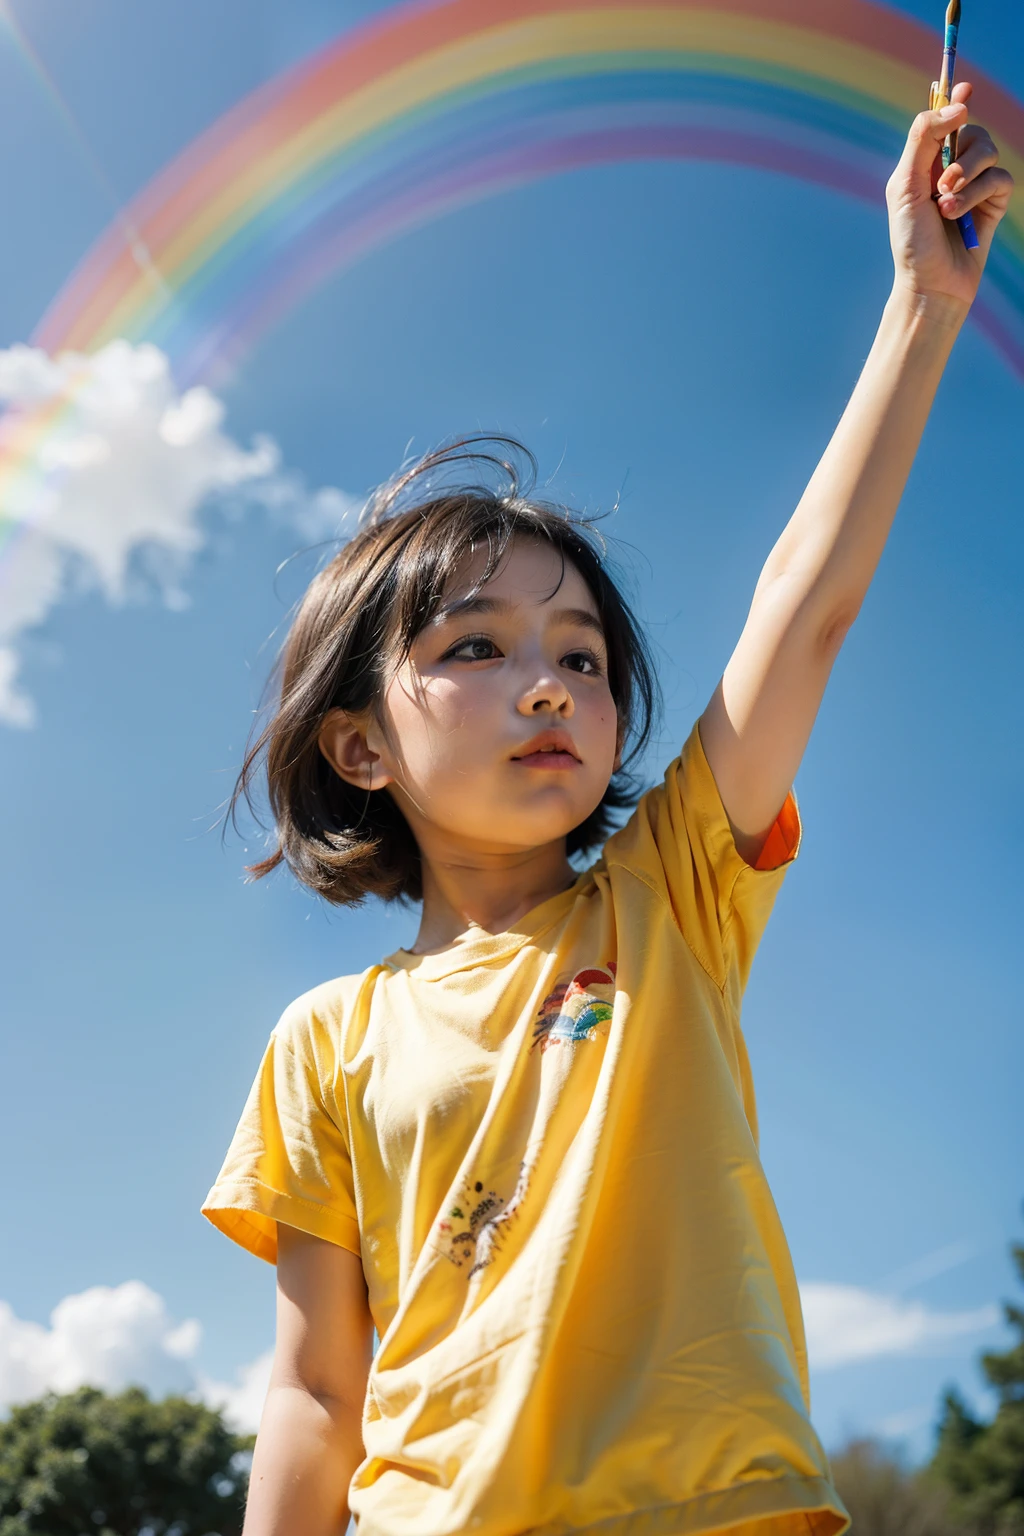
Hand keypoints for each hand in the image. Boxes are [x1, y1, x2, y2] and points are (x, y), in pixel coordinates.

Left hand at [886, 81, 1013, 315]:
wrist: (930, 283)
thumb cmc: (911, 240)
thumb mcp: (905, 186)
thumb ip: (924, 139)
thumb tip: (957, 105)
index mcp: (926, 162)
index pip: (944, 121)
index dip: (954, 100)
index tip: (964, 84)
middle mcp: (952, 169)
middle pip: (972, 130)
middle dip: (960, 153)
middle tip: (941, 183)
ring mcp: (975, 184)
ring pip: (989, 150)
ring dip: (966, 176)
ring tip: (945, 206)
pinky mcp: (994, 202)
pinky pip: (999, 178)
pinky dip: (977, 194)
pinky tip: (957, 216)